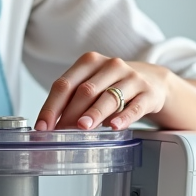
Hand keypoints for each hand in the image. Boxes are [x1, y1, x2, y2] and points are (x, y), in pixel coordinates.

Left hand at [35, 53, 168, 131]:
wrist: (153, 80)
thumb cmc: (114, 85)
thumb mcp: (93, 84)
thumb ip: (73, 100)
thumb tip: (50, 127)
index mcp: (90, 62)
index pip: (64, 84)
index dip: (51, 107)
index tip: (42, 127)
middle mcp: (110, 66)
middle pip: (85, 90)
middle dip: (70, 114)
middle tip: (60, 133)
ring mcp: (131, 78)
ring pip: (109, 97)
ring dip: (94, 113)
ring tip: (82, 127)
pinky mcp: (148, 93)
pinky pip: (135, 107)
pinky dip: (124, 118)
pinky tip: (114, 127)